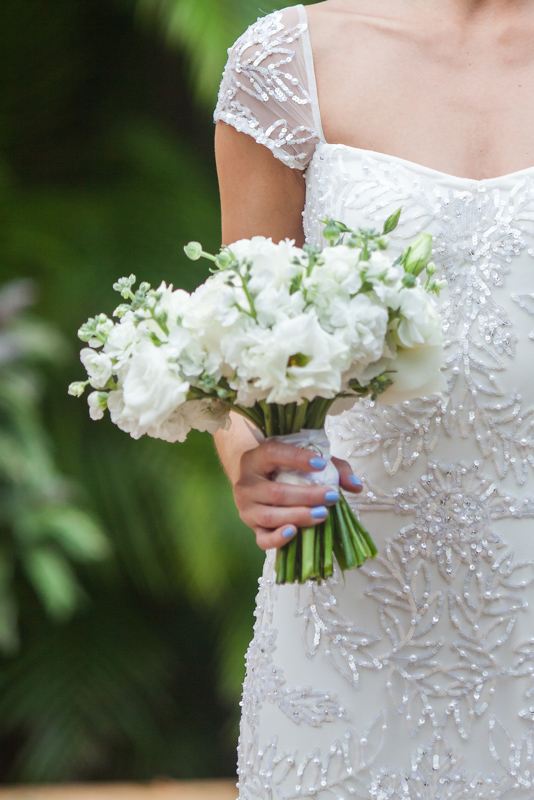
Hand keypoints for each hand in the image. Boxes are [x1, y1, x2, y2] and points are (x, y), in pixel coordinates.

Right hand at [232, 439, 362, 550]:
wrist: (252, 479)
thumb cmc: (281, 467)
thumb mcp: (302, 459)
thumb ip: (332, 467)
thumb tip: (355, 485)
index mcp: (255, 459)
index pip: (273, 453)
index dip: (296, 459)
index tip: (321, 464)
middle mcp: (246, 484)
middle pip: (275, 492)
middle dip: (306, 496)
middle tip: (331, 497)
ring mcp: (246, 508)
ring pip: (269, 516)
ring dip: (298, 516)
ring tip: (322, 514)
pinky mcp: (252, 528)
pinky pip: (262, 539)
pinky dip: (278, 538)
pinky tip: (295, 532)